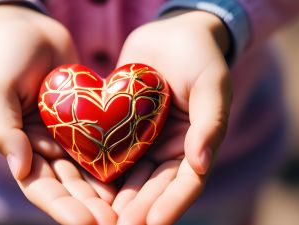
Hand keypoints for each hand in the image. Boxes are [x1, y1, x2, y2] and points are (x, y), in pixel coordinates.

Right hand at [0, 5, 116, 223]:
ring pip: (87, 172)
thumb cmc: (8, 56)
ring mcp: (67, 137)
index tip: (85, 223)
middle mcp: (44, 148)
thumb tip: (19, 169)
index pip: (39, 186)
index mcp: (19, 146)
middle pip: (67, 186)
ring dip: (104, 194)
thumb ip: (3, 129)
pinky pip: (101, 145)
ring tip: (125, 211)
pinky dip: (114, 162)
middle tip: (113, 223)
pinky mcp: (87, 122)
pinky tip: (133, 178)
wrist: (32, 31)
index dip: (61, 206)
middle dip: (89, 207)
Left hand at [111, 10, 231, 224]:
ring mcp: (144, 139)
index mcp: (195, 144)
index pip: (186, 183)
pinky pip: (111, 150)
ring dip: (118, 198)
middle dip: (139, 208)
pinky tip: (87, 185)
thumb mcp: (212, 84)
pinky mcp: (122, 127)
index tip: (152, 222)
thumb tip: (202, 164)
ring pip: (131, 175)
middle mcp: (168, 147)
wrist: (169, 33)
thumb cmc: (198, 55)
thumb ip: (211, 122)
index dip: (171, 204)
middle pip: (154, 186)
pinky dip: (102, 169)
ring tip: (102, 216)